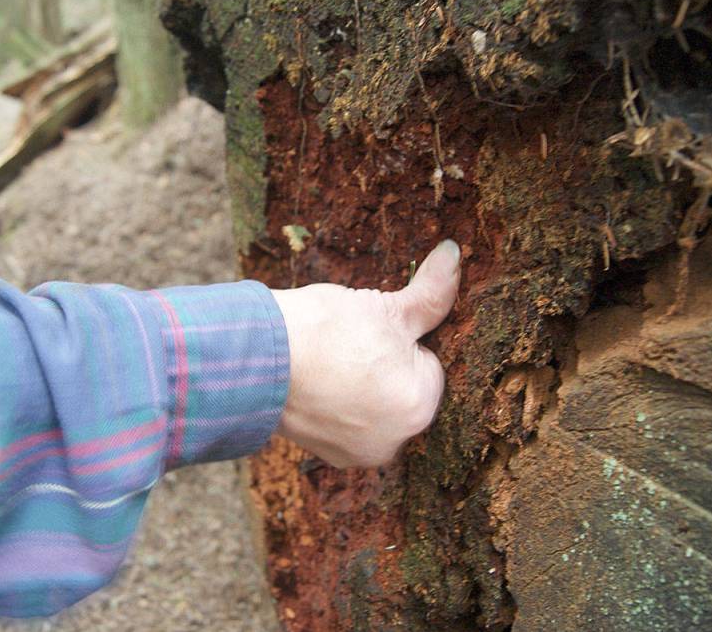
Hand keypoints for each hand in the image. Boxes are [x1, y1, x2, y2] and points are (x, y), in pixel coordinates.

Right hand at [270, 240, 460, 467]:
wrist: (257, 356)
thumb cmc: (325, 330)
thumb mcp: (386, 306)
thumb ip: (430, 291)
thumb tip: (454, 255)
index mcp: (419, 407)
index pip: (425, 362)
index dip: (397, 340)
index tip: (367, 331)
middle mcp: (395, 441)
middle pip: (402, 389)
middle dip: (383, 368)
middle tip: (348, 346)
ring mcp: (359, 453)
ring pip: (375, 407)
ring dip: (360, 389)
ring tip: (331, 364)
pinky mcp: (327, 455)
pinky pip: (347, 424)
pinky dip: (336, 407)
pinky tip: (317, 386)